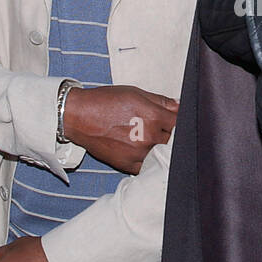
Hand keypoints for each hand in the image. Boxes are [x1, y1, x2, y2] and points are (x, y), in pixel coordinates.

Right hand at [62, 84, 177, 173]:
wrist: (79, 117)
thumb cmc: (105, 102)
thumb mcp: (135, 93)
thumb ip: (161, 101)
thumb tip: (180, 106)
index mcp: (153, 117)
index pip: (181, 123)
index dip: (182, 121)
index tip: (179, 121)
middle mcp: (148, 137)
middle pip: (175, 140)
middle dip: (173, 135)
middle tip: (168, 131)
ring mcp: (139, 153)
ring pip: (162, 155)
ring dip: (162, 149)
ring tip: (154, 141)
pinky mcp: (128, 165)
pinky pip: (148, 167)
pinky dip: (149, 161)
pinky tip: (146, 153)